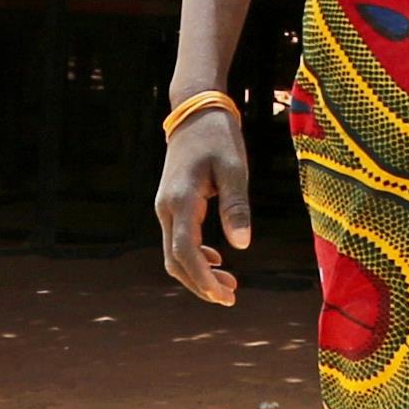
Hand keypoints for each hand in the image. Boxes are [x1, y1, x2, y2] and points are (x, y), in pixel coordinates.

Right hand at [154, 105, 256, 305]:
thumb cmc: (218, 137)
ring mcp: (165, 206)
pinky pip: (177, 239)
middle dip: (201, 284)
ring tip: (229, 283)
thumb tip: (242, 245)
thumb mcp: (234, 169)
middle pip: (175, 261)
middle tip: (230, 297)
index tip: (225, 295)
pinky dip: (195, 256)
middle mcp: (166, 207)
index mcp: (181, 200)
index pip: (185, 251)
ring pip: (174, 253)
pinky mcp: (171, 204)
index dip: (203, 279)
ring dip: (198, 272)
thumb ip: (236, 207)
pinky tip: (218, 258)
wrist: (194, 110)